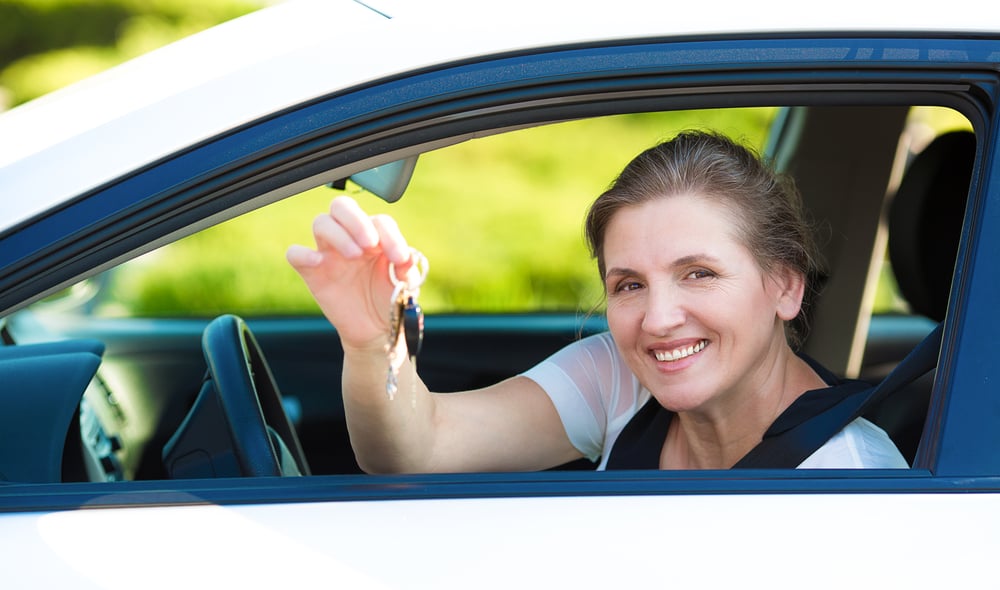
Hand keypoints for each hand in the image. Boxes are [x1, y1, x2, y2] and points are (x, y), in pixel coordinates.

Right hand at [286, 196, 414, 352]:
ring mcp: (330, 253)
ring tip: (354, 255)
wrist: (376, 329)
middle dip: (356, 220)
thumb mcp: (406, 284)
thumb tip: (406, 257)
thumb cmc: (390, 299)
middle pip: (342, 207)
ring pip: (321, 222)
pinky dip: (303, 253)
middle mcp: (351, 238)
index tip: (398, 258)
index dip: (390, 235)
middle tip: (370, 243)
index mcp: (376, 236)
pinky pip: (296, 254)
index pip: (379, 221)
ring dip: (338, 234)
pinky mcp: (312, 272)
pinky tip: (318, 262)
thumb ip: (406, 267)